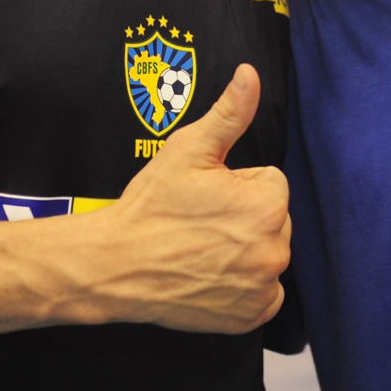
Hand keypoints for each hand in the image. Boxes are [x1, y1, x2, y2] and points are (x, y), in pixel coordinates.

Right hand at [97, 64, 289, 333]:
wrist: (115, 266)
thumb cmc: (151, 206)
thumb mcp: (189, 149)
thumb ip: (229, 112)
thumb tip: (250, 74)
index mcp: (268, 204)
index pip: (269, 182)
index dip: (235, 184)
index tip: (205, 197)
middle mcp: (275, 249)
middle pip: (271, 218)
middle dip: (243, 216)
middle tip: (199, 223)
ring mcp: (263, 287)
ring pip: (266, 253)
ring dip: (244, 250)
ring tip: (200, 249)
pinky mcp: (250, 317)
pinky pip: (264, 294)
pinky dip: (244, 287)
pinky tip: (210, 275)